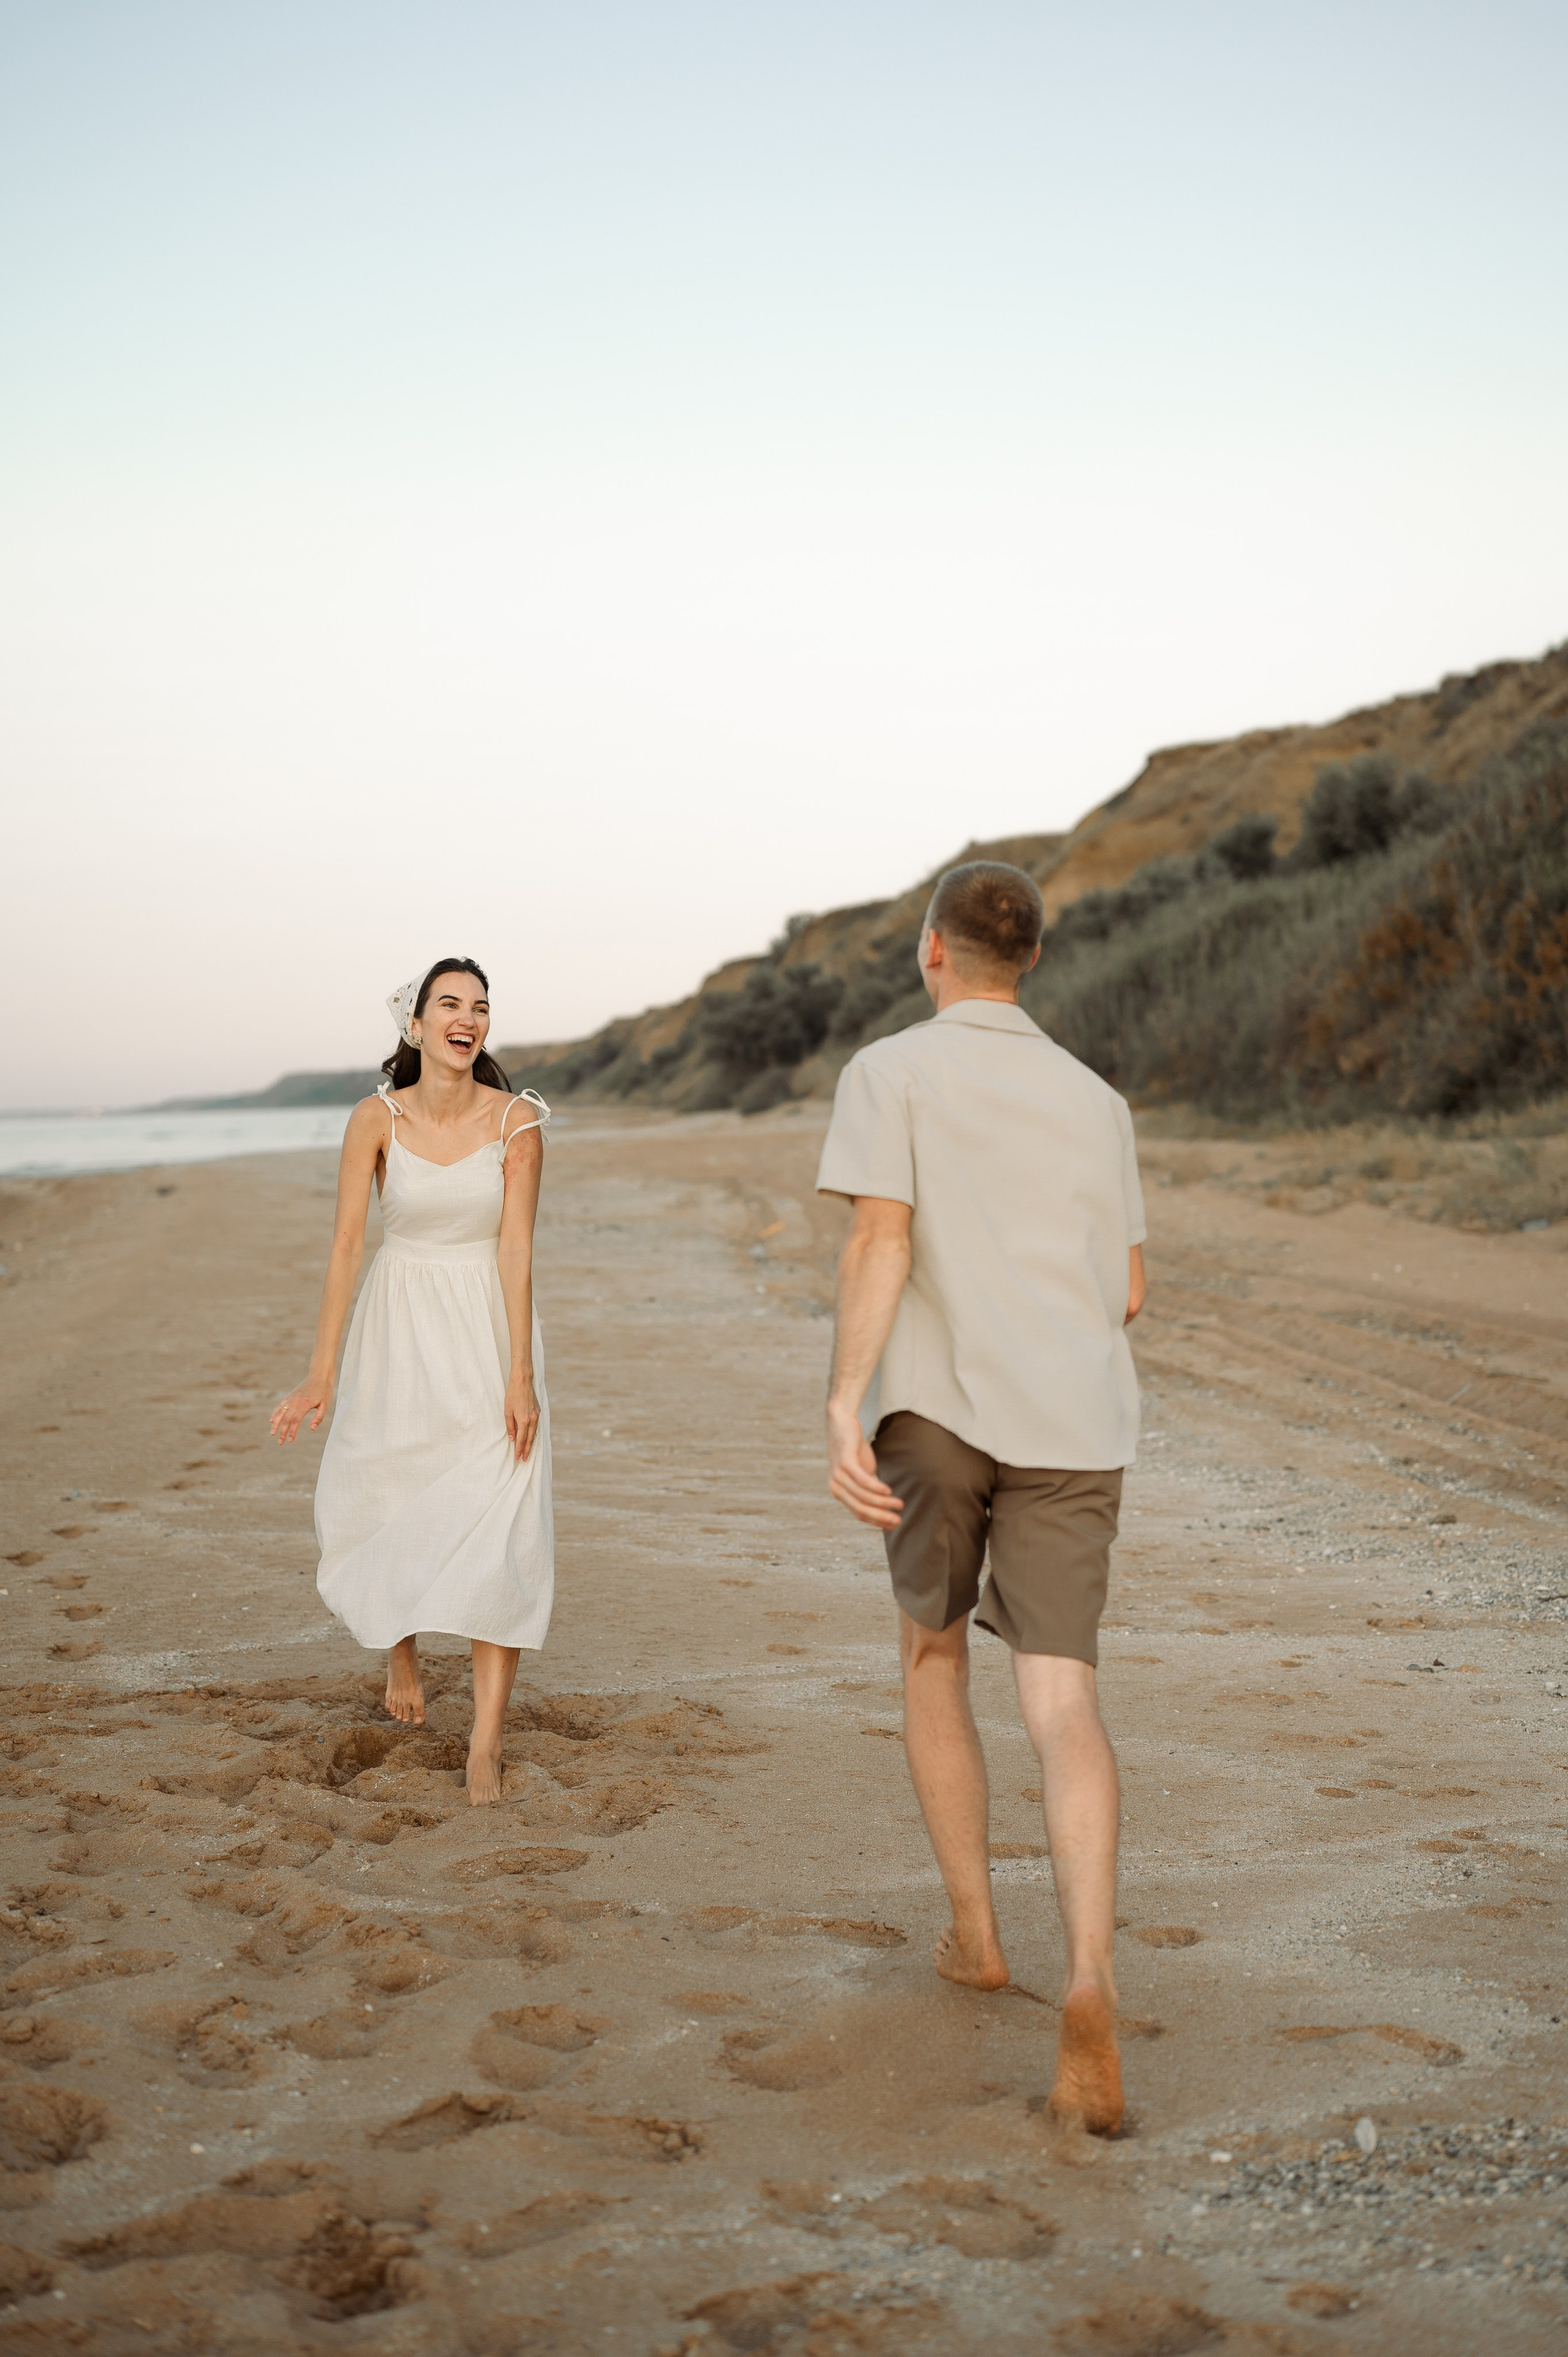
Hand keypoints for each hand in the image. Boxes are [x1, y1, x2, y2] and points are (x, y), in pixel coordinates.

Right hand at [271, 1375, 331, 1445]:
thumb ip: (319, 1417)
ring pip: (280, 1413)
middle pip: (286, 1419)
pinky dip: (275, 1413)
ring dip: (275, 1424)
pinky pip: (280, 1406)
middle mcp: (295, 1401)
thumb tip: (312, 1429)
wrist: (319, 1376)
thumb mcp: (326, 1404)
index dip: (292, 1431)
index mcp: (304, 1404)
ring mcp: (291, 1398)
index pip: (296, 1421)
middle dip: (282, 1432)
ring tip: (272, 1433)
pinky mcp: (289, 1396)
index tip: (290, 1441)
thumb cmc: (324, 1391)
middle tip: (280, 1443)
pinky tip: (271, 1421)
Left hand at [505, 1372, 539, 1462]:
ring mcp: (537, 1415)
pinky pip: (535, 1426)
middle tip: (524, 1459)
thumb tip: (512, 1438)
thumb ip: (510, 1426)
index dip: (519, 1449)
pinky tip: (530, 1437)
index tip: (517, 1457)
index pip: (521, 1439)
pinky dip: (533, 1434)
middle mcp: (532, 1420)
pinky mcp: (538, 1411)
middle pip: (530, 1439)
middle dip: (526, 1450)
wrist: (523, 1381)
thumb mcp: (507, 1411)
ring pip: (534, 1433)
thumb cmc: (512, 1395)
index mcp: (524, 1420)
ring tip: (527, 1451)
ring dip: (531, 1443)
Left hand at [827, 1403, 902, 1528]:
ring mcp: (839, 1475)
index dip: (878, 1521)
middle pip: (861, 1509)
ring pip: (864, 1497)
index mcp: (840, 1493)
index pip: (860, 1514)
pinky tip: (889, 1490)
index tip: (894, 1524)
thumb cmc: (854, 1450)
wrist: (842, 1424)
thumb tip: (884, 1504)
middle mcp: (836, 1487)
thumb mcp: (863, 1473)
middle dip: (882, 1517)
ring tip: (899, 1504)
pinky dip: (877, 1488)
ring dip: (884, 1502)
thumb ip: (869, 1489)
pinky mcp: (845, 1463)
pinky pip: (863, 1480)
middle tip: (899, 1520)